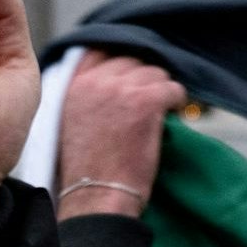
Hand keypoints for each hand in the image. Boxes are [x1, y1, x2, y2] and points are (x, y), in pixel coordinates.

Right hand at [54, 50, 184, 220]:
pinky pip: (173, 89)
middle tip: (149, 100)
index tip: (131, 77)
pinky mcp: (147, 101)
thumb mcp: (70, 123)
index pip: (100, 50)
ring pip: (155, 73)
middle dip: (142, 79)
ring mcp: (122, 89)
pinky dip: (177, 101)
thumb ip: (86, 96)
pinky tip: (172, 114)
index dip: (120, 62)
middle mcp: (96, 82)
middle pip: (131, 61)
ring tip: (159, 112)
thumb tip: (113, 81)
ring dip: (160, 90)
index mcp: (74, 86)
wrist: (96, 196)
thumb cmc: (86, 171)